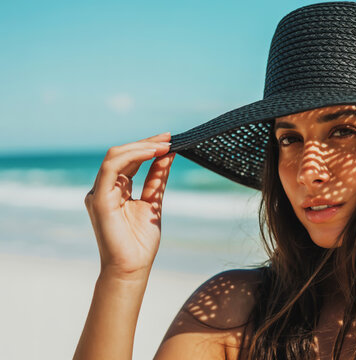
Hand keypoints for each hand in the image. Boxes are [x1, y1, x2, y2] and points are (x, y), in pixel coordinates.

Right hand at [84, 132, 174, 279]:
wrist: (133, 267)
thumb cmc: (141, 242)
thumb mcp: (154, 202)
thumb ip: (157, 179)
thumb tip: (168, 154)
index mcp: (116, 190)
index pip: (130, 160)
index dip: (148, 147)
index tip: (170, 140)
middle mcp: (104, 188)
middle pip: (123, 154)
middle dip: (147, 143)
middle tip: (169, 138)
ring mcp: (99, 193)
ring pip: (116, 156)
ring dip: (141, 147)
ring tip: (164, 145)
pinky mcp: (99, 199)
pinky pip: (111, 168)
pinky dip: (132, 156)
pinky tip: (152, 153)